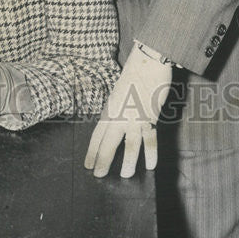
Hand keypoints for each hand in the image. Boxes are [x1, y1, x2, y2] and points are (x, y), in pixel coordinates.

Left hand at [84, 45, 171, 177]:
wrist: (148, 62)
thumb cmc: (135, 75)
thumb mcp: (119, 93)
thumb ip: (117, 110)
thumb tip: (116, 126)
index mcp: (109, 108)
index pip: (97, 134)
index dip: (92, 150)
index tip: (87, 164)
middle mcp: (119, 114)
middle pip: (108, 142)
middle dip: (102, 160)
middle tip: (98, 175)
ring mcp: (135, 117)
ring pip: (129, 145)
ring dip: (127, 162)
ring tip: (125, 176)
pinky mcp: (150, 117)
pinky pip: (150, 139)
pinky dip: (151, 154)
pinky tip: (150, 165)